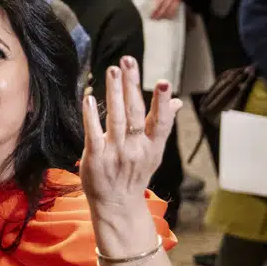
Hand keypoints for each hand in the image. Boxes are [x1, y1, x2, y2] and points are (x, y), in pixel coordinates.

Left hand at [81, 58, 180, 224]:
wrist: (117, 204)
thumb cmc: (134, 173)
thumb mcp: (154, 152)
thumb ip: (162, 125)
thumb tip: (177, 101)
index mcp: (153, 146)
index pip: (161, 122)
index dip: (163, 103)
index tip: (164, 82)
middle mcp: (136, 148)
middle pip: (136, 113)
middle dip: (132, 86)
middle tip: (128, 60)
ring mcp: (116, 153)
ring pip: (116, 119)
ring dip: (114, 94)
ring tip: (112, 70)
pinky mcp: (96, 158)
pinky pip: (94, 134)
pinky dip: (92, 117)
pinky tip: (89, 99)